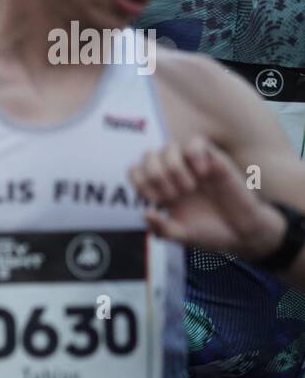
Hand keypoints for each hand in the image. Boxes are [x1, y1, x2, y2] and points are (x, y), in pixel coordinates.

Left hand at [131, 137, 285, 259]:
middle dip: (155, 176)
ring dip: (173, 167)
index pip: (136, 171)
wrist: (242, 233)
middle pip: (148, 155)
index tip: (157, 201)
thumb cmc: (211, 232)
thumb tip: (145, 212)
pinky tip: (202, 173)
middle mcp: (174, 175)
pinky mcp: (215, 161)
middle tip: (173, 195)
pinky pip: (197, 142)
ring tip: (189, 187)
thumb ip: (161, 228)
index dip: (140, 182)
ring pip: (169, 147)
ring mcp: (194, 166)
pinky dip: (194, 155)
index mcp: (162, 189)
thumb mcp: (181, 236)